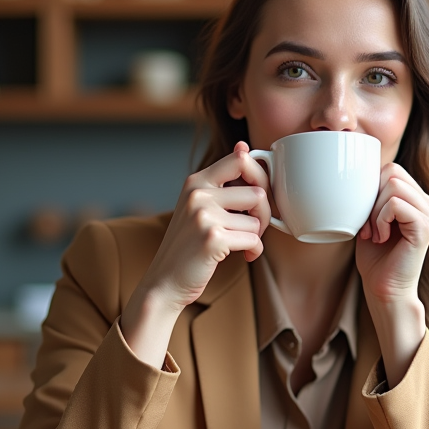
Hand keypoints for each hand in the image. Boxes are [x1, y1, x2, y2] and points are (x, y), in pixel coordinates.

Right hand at [139, 141, 271, 310]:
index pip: (240, 159)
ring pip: (257, 220)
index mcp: (195, 182)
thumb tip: (243, 146)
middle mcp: (198, 194)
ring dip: (256, 236)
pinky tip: (243, 256)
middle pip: (258, 192)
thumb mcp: (198, 206)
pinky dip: (254, 251)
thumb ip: (221, 181)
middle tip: (253, 228)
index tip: (256, 197)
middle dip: (264, 214)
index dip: (259, 177)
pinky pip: (253, 240)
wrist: (164, 282)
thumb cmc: (188, 245)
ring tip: (241, 244)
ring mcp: (203, 216)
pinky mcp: (212, 239)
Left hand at [354, 163, 428, 305]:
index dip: (370, 189)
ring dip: (375, 212)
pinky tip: (381, 238)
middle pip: (392, 172)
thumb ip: (373, 193)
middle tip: (369, 227)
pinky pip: (396, 204)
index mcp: (417, 198)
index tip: (365, 218)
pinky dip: (380, 220)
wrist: (383, 288)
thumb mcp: (371, 217)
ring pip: (393, 185)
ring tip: (375, 234)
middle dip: (371, 198)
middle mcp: (428, 203)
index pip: (391, 169)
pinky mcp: (425, 226)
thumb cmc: (375, 256)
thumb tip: (363, 172)